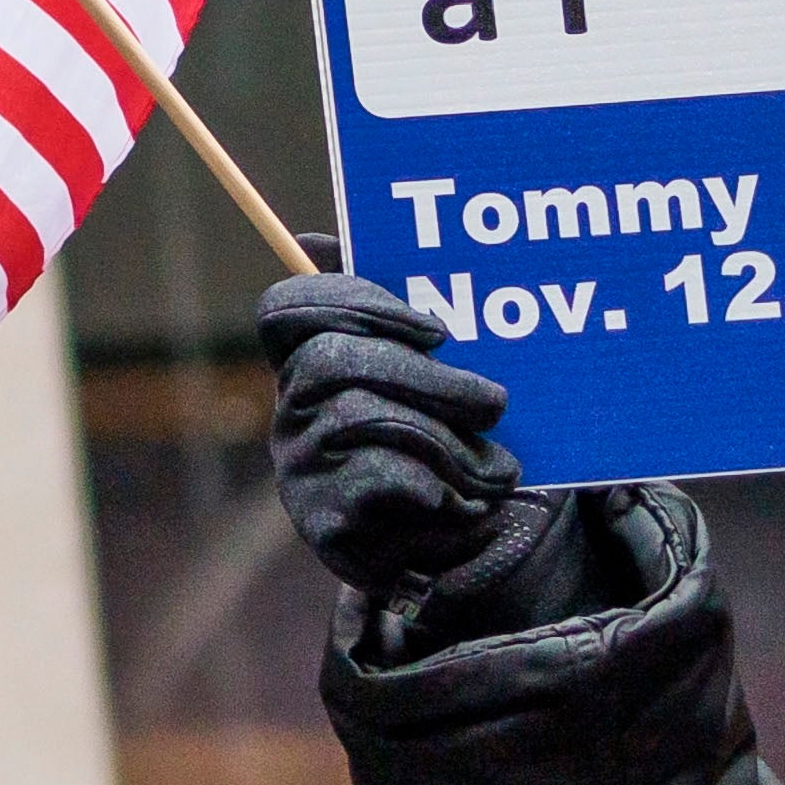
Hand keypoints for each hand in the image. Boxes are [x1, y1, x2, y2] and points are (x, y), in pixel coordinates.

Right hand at [258, 272, 528, 603]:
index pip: (286, 310)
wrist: (464, 547)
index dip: (352, 301)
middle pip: (329, 362)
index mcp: (309, 362)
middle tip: (495, 401)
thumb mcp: (435, 368)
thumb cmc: (451, 440)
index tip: (437, 328)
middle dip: (425, 378)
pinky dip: (432, 484)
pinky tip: (458, 499)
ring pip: (360, 419)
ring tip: (498, 467)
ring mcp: (300, 468)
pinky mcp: (324, 524)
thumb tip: (315, 237)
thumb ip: (397, 310)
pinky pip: (374, 479)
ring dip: (446, 442)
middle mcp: (290, 413)